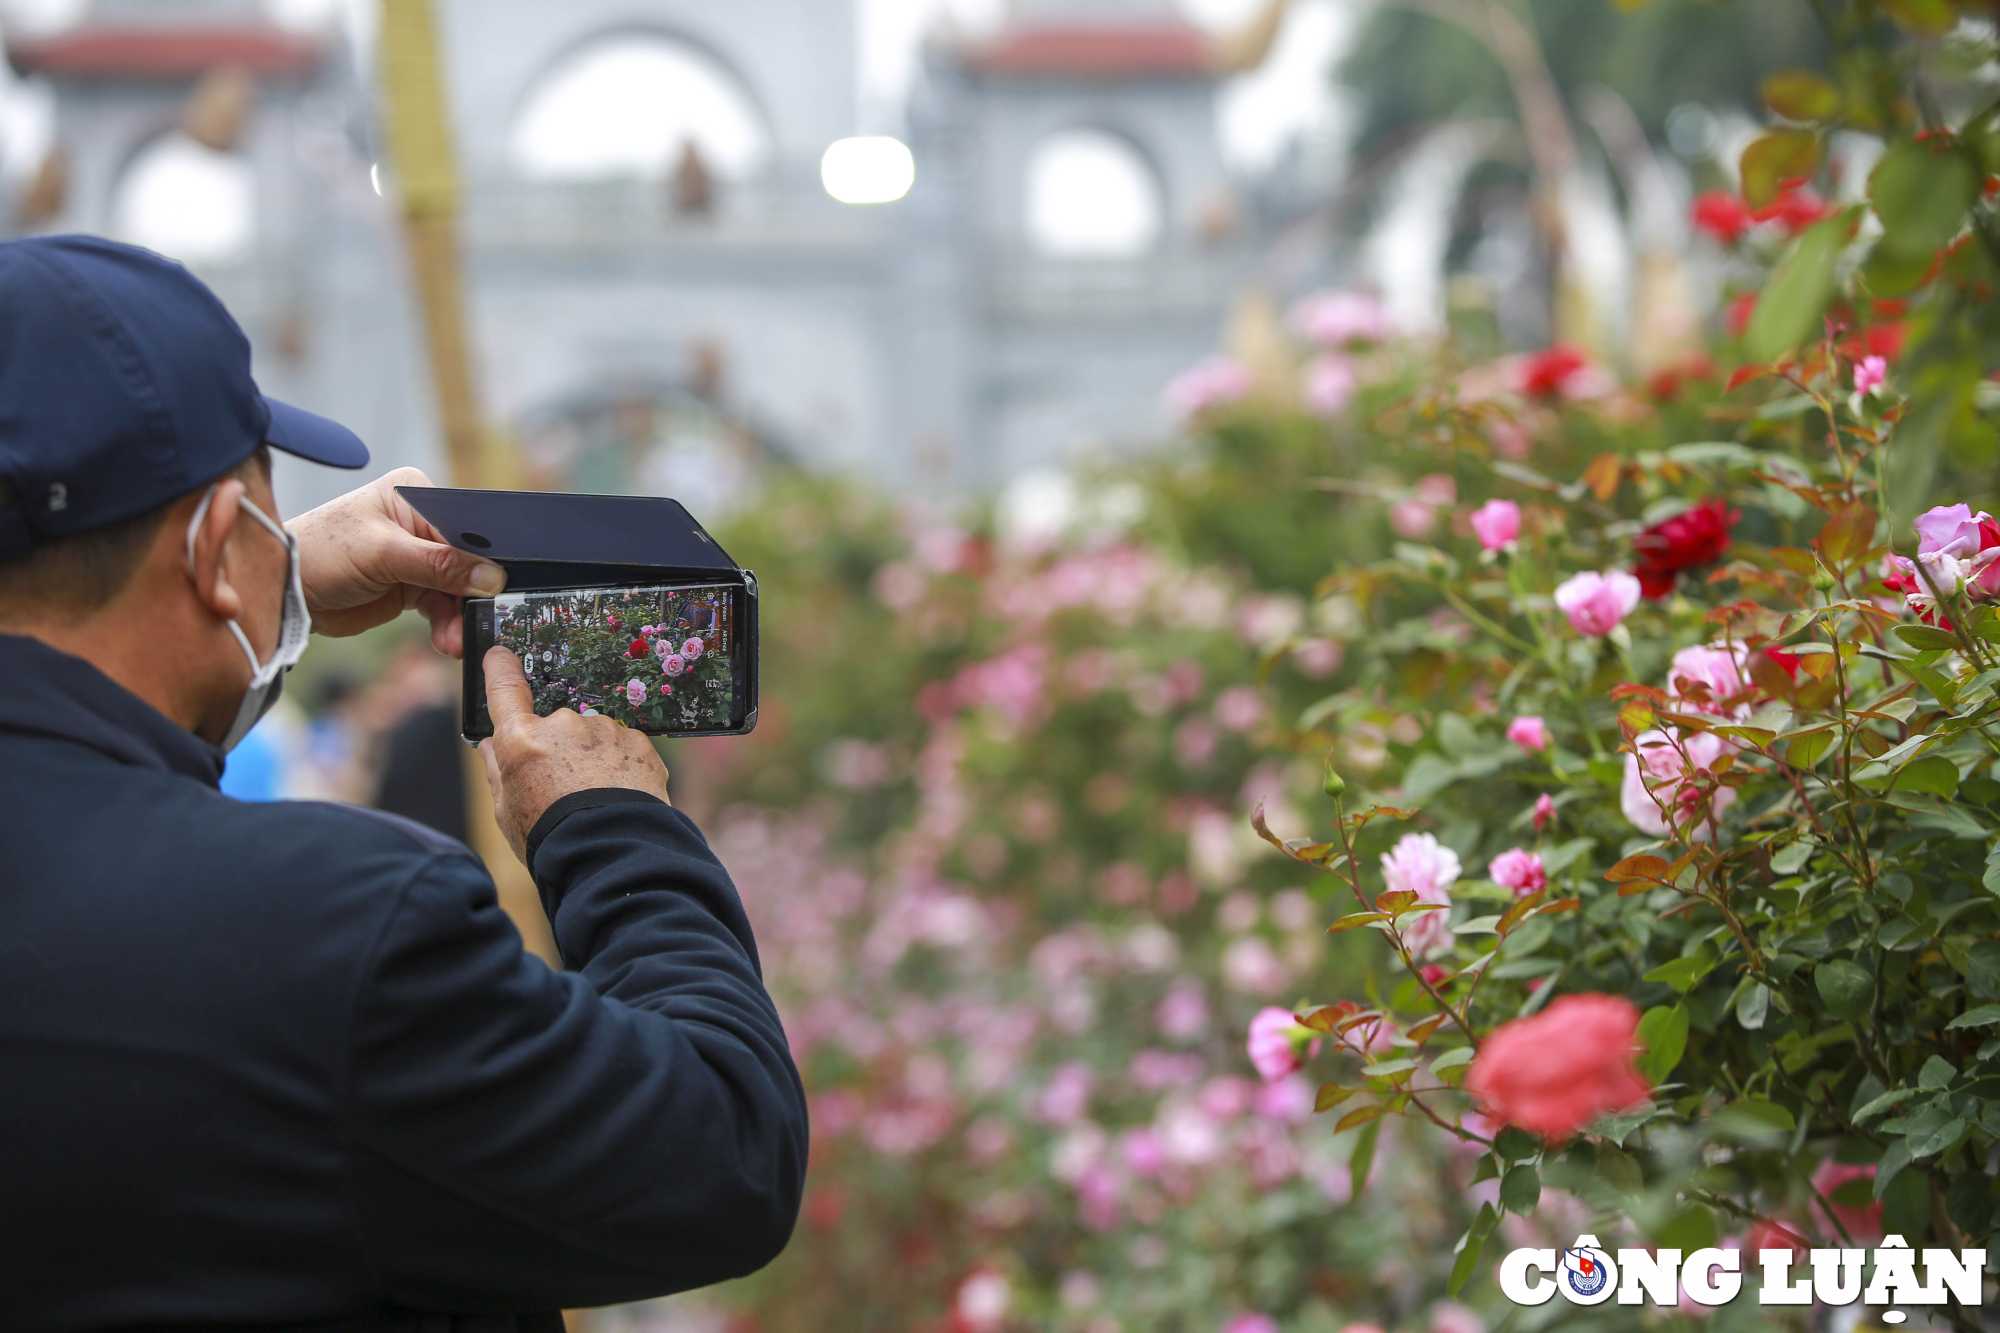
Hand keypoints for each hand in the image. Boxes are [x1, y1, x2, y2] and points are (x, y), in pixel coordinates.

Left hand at [289, 467, 506, 656]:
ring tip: (456, 641)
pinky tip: (447, 641)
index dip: (486, 556)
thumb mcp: (383, 555)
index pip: (466, 527)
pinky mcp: (410, 586)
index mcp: (417, 497)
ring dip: (459, 616)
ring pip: (457, 589)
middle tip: (483, 619)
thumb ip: (439, 565)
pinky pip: (442, 606)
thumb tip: (492, 577)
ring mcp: (417, 557)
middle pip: (467, 561)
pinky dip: (447, 625)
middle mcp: (421, 524)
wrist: (285, 591)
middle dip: (474, 593)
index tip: (502, 584)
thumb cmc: (321, 554)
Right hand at [477, 646, 670, 863]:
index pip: (505, 688)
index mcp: (522, 738)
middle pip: (555, 727)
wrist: (611, 855)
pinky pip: (623, 748)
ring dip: (592, 759)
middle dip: (558, 750)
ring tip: (595, 800)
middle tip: (563, 789)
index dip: (500, 668)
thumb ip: (498, 769)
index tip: (500, 654)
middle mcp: (564, 724)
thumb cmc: (550, 838)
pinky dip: (620, 767)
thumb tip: (491, 745)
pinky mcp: (639, 742)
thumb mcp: (506, 810)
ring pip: (592, 738)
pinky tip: (619, 796)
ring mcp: (605, 730)